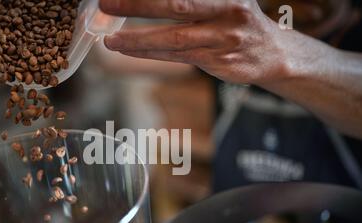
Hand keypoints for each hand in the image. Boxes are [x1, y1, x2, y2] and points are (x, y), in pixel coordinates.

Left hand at [99, 0, 288, 85]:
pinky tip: (131, 51)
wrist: (271, 53)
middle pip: (175, 6)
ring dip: (138, 39)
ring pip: (173, 39)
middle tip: (106, 4)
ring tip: (111, 40)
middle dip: (137, 4)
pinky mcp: (216, 61)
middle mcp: (226, 11)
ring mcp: (222, 39)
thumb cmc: (240, 19)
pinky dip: (151, 54)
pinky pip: (177, 57)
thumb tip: (158, 0)